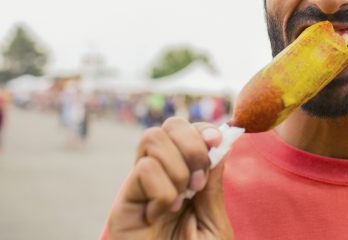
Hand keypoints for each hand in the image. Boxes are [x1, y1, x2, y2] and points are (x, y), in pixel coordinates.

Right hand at [105, 117, 233, 238]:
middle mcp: (163, 176)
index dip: (203, 128)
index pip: (189, 131)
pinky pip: (144, 169)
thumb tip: (222, 142)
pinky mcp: (125, 202)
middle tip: (199, 180)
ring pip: (152, 137)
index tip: (217, 140)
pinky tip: (163, 212)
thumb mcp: (214, 223)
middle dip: (192, 142)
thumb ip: (214, 185)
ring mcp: (142, 187)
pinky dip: (163, 188)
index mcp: (187, 177)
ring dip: (177, 164)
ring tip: (183, 197)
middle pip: (169, 124)